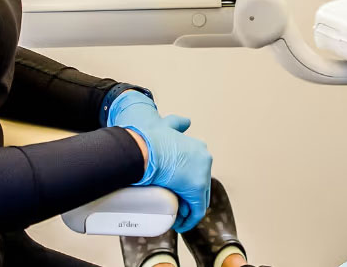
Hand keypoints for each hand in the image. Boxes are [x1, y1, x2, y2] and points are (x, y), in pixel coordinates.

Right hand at [106, 91, 210, 229]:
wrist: (142, 148)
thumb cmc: (148, 139)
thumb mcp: (166, 125)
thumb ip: (177, 122)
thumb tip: (188, 121)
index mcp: (199, 148)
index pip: (198, 173)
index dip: (186, 186)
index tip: (174, 193)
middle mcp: (205, 159)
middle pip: (200, 187)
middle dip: (188, 200)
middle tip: (173, 208)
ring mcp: (202, 174)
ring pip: (199, 199)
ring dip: (188, 211)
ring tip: (173, 217)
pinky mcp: (196, 189)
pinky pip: (197, 211)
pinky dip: (189, 220)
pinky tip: (180, 224)